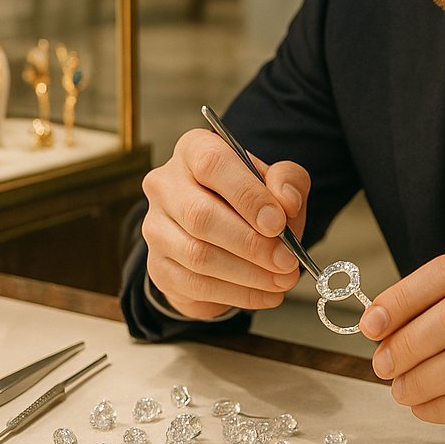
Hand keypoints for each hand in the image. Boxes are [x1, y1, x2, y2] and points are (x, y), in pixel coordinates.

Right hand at [141, 127, 309, 319]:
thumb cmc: (251, 199)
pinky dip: (237, 293)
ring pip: (197, 254)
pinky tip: (265, 293)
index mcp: (194, 150)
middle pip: (200, 215)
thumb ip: (288, 181)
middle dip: (251, 243)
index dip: (247, 195)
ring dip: (248, 274)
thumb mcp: (277, 181)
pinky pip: (195, 284)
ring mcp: (156, 227)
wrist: (224, 233)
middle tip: (287, 261)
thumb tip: (286, 201)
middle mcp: (165, 184)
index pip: (213, 164)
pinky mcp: (158, 266)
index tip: (278, 223)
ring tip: (283, 279)